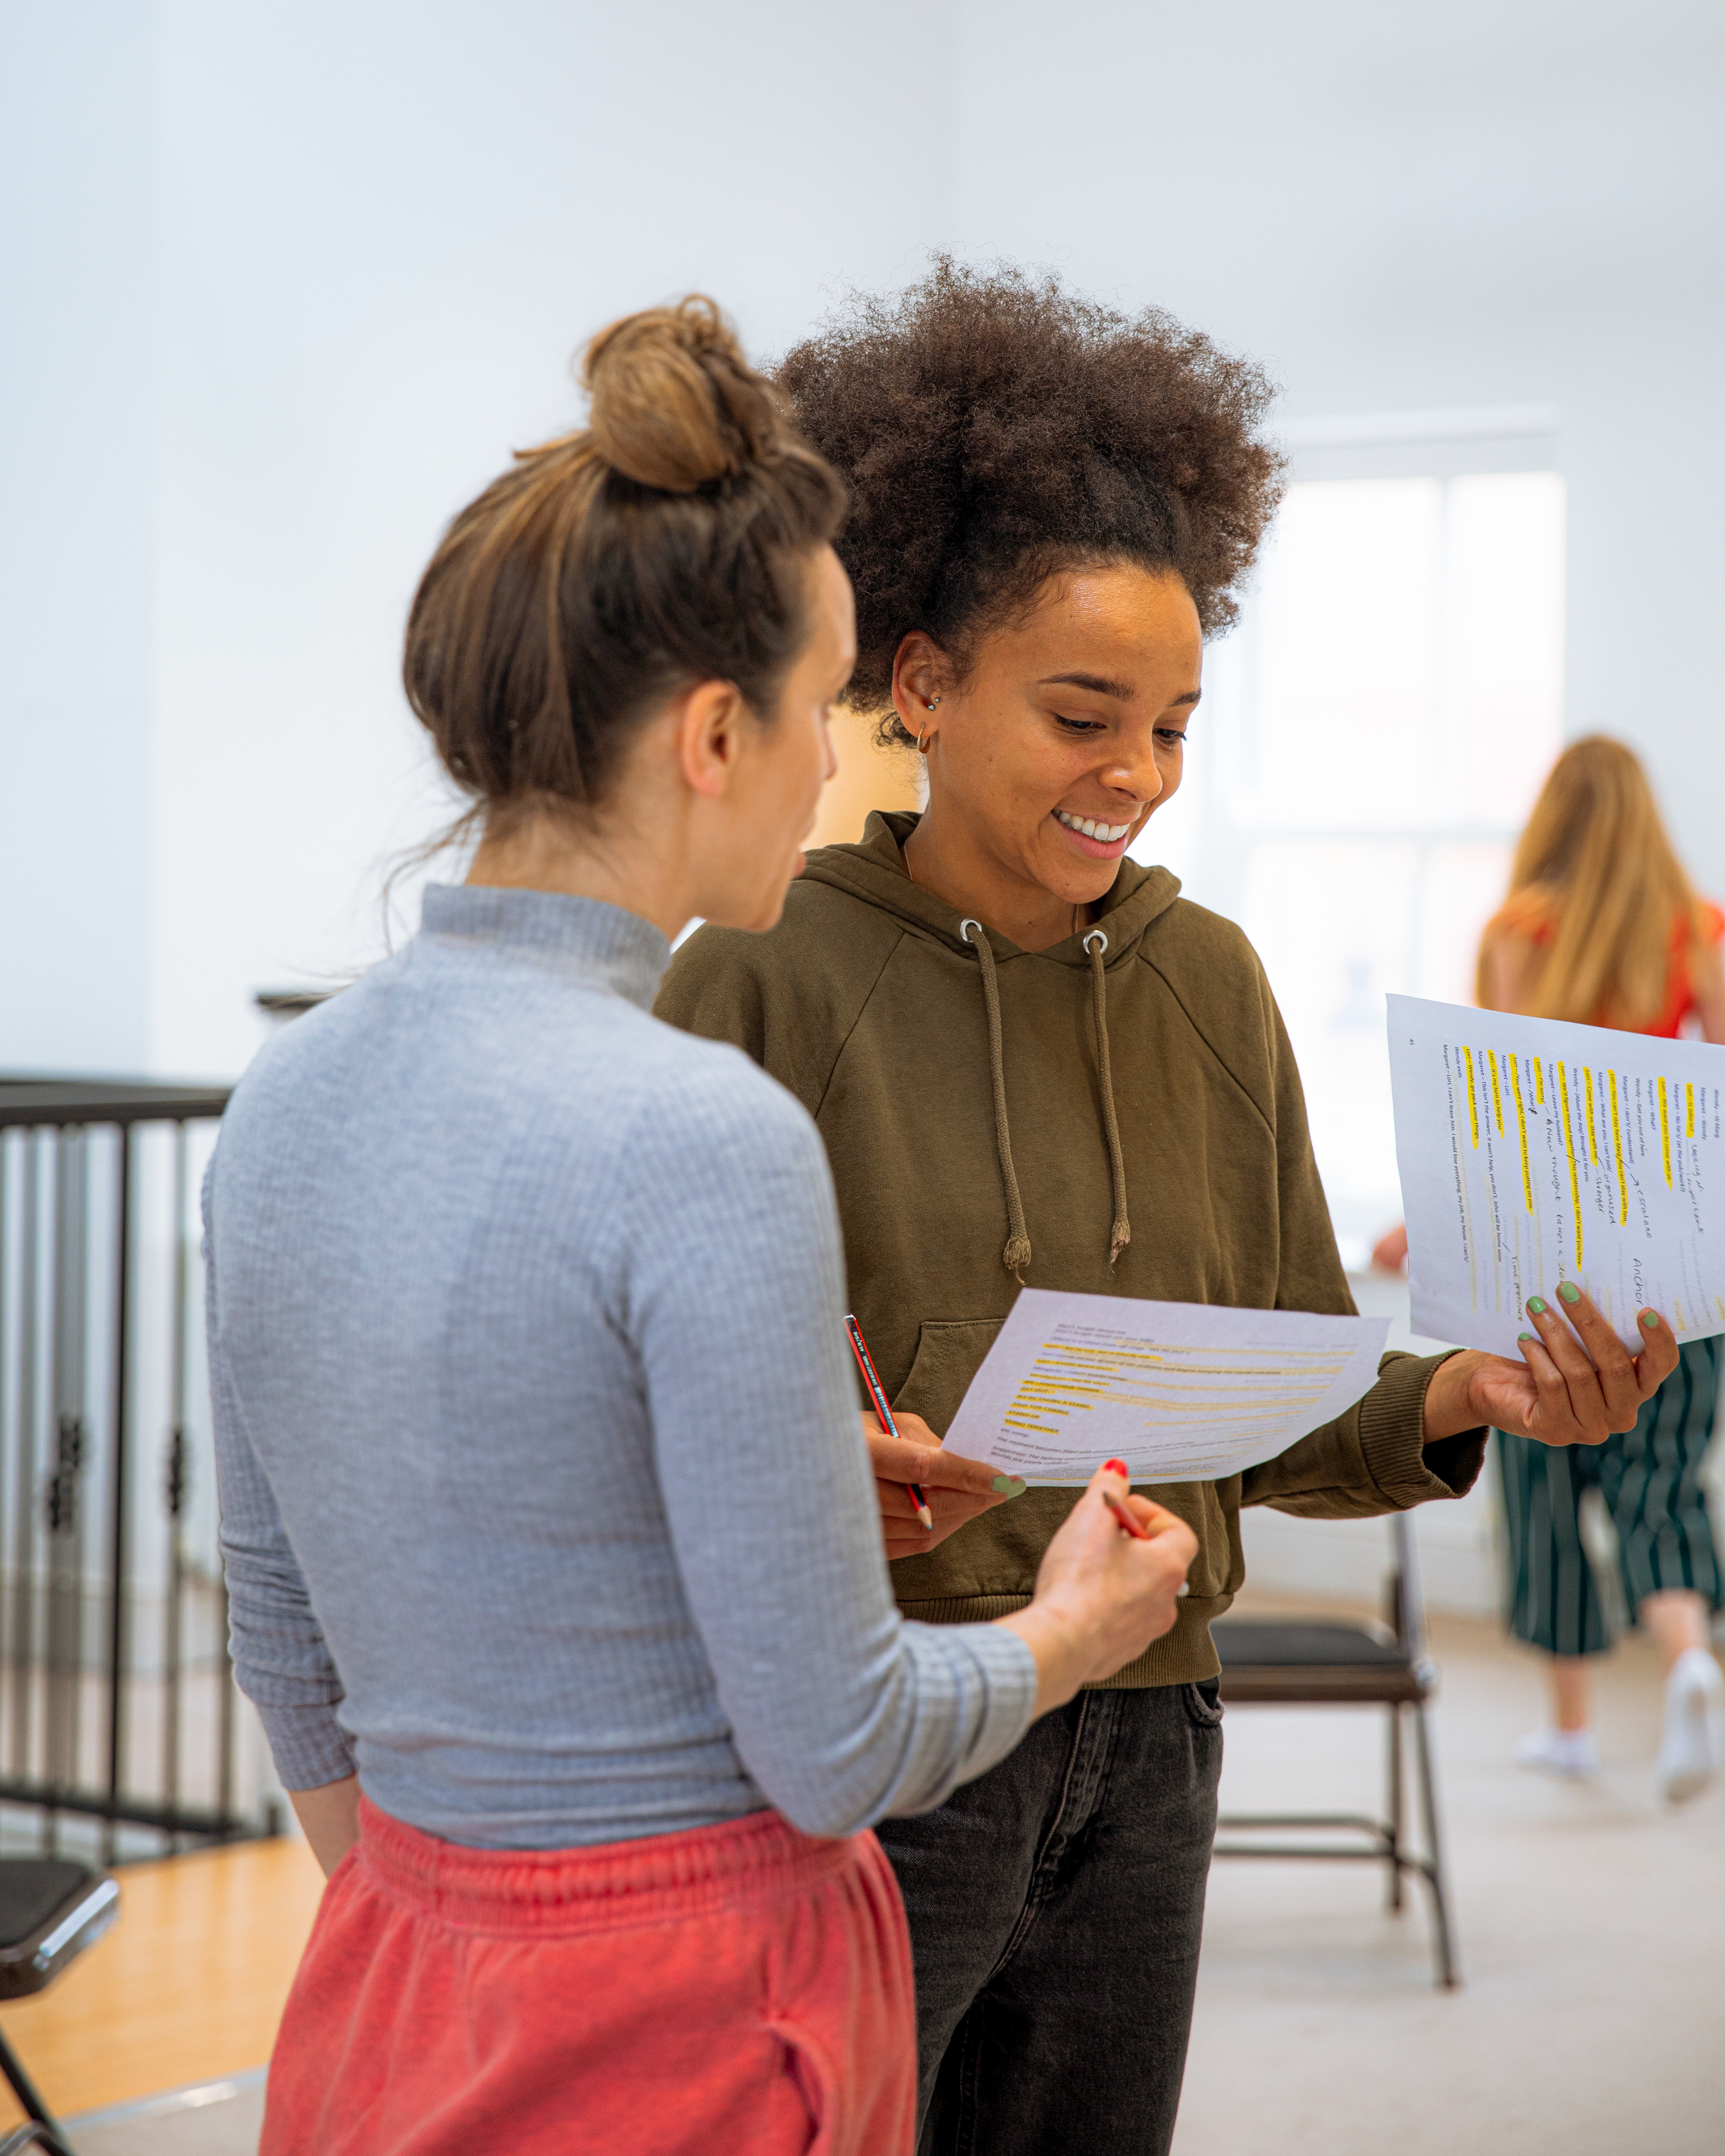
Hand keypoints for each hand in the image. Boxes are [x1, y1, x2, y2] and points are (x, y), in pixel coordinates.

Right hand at [863, 1411, 1023, 1558]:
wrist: (810, 1462)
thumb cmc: (856, 1433)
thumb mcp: (888, 1423)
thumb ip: (926, 1442)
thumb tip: (968, 1465)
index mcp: (861, 1450)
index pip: (923, 1466)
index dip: (966, 1474)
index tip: (1002, 1477)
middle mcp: (854, 1491)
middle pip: (926, 1506)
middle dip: (972, 1498)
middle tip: (1003, 1490)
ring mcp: (854, 1524)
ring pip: (922, 1531)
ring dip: (961, 1517)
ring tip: (985, 1501)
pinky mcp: (860, 1544)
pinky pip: (910, 1546)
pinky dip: (940, 1532)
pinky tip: (958, 1516)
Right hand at [999, 1462, 1197, 1714]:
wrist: (1061, 1644)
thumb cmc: (1079, 1581)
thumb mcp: (1090, 1519)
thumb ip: (1107, 1488)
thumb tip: (1117, 1470)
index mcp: (1167, 1567)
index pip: (1178, 1531)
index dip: (1151, 1515)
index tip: (1122, 1511)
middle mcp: (1165, 1603)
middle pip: (1157, 1562)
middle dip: (1130, 1544)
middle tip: (1099, 1535)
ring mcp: (1144, 1632)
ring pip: (1139, 1594)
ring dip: (1119, 1576)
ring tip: (1085, 1566)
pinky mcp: (1121, 1653)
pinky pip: (1120, 1622)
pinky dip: (1105, 1607)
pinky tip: (1077, 1599)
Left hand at [1422, 1287, 1677, 1449]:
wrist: (1494, 1386)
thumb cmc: (1542, 1355)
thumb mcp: (1574, 1339)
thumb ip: (1593, 1327)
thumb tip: (1590, 1287)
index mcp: (1636, 1387)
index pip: (1660, 1365)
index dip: (1659, 1340)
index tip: (1645, 1311)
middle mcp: (1621, 1413)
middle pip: (1615, 1365)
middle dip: (1589, 1322)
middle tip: (1565, 1289)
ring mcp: (1590, 1428)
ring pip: (1580, 1374)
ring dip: (1556, 1334)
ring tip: (1536, 1307)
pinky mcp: (1556, 1431)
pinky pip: (1553, 1385)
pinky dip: (1538, 1357)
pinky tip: (1524, 1340)